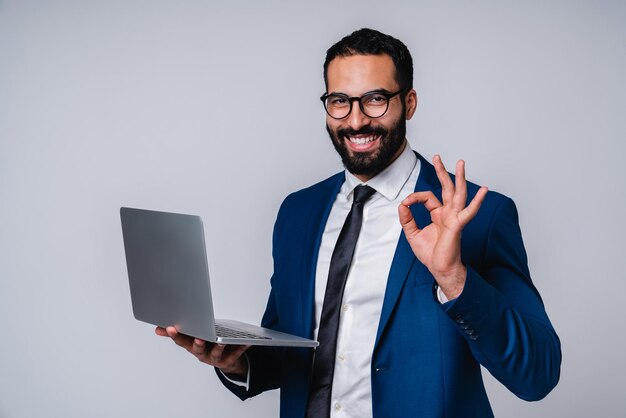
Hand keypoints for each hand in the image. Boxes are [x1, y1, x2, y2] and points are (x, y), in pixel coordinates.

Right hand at [155, 326, 249, 378]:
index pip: (181, 341)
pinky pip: (235, 354)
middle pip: (197, 349)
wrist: (225, 360)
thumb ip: (178, 333)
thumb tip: (158, 328)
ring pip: (215, 354)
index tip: (170, 327)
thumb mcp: (192, 339)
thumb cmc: (207, 344)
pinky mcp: (228, 361)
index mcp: (192, 346)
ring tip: (221, 342)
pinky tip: (246, 342)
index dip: (175, 335)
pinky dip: (240, 348)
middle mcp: (202, 354)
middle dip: (197, 344)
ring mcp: (215, 358)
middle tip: (198, 338)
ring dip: (218, 347)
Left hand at [398, 155, 487, 299]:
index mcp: (438, 214)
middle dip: (442, 171)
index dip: (415, 197)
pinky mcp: (458, 225)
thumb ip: (406, 219)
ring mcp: (455, 218)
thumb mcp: (412, 233)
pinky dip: (478, 201)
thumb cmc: (430, 253)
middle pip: (446, 187)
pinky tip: (484, 190)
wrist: (439, 268)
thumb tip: (401, 204)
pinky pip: (469, 212)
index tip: (405, 203)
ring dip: (459, 178)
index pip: (427, 197)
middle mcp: (448, 213)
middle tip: (438, 157)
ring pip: (458, 194)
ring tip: (461, 163)